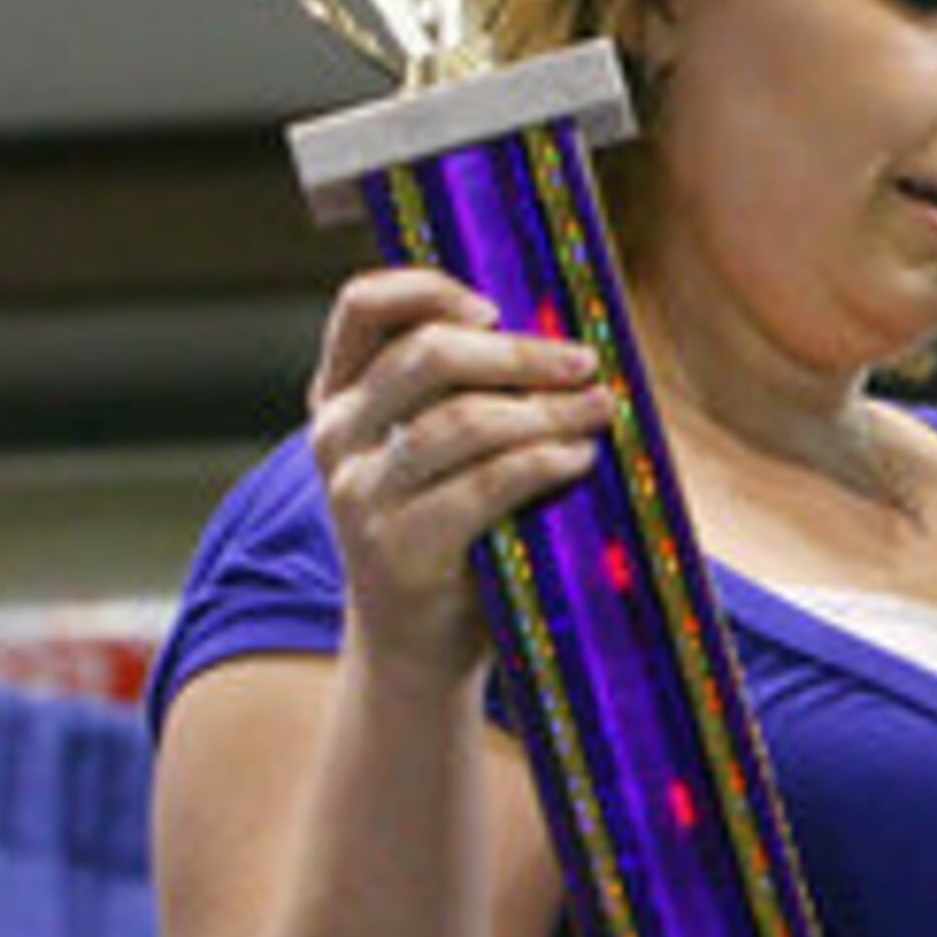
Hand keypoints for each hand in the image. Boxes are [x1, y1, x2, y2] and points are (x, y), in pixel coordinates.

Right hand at [309, 266, 610, 677]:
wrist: (416, 647)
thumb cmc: (450, 530)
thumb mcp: (439, 453)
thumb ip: (466, 392)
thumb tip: (566, 339)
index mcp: (339, 394)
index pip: (362, 308)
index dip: (428, 289)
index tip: (496, 305)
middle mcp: (336, 436)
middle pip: (425, 358)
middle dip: (519, 354)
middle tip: (586, 363)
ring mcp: (359, 494)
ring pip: (460, 421)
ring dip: (546, 409)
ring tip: (600, 409)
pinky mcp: (397, 547)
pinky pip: (481, 486)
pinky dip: (540, 463)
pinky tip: (579, 457)